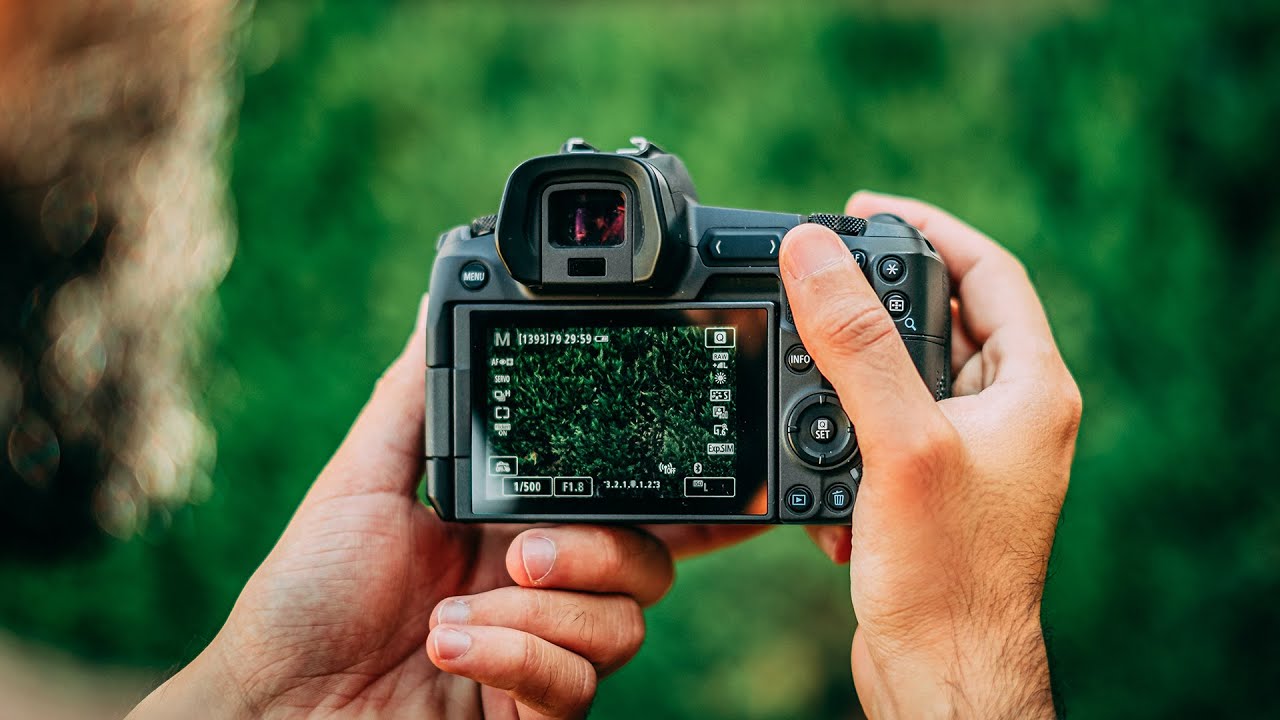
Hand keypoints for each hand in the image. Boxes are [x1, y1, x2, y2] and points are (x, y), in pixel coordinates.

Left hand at [128, 296, 760, 718]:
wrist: (273, 703)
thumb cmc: (307, 597)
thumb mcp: (361, 481)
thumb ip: (414, 398)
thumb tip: (434, 305)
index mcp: (516, 531)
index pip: (618, 507)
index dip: (675, 493)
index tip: (712, 466)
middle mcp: (542, 594)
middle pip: (648, 563)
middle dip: (599, 549)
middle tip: (522, 554)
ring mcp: (543, 658)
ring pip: (625, 625)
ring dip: (537, 614)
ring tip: (452, 615)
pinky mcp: (534, 716)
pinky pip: (577, 686)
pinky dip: (515, 660)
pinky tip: (450, 648)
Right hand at [780, 192, 1080, 718]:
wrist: (940, 674)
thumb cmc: (946, 573)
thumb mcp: (900, 439)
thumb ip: (856, 343)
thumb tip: (813, 254)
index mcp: (1030, 388)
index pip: (988, 272)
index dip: (928, 227)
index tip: (864, 207)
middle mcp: (1009, 416)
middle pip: (943, 319)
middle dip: (877, 299)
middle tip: (819, 277)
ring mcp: (972, 455)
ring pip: (906, 379)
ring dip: (851, 376)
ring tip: (804, 374)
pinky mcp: (933, 492)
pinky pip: (886, 434)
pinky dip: (847, 436)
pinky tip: (819, 470)